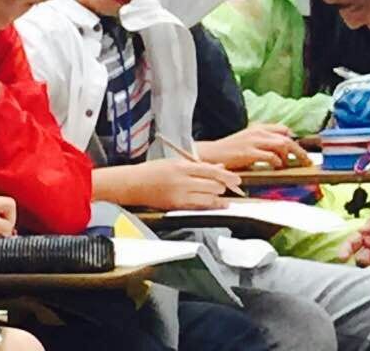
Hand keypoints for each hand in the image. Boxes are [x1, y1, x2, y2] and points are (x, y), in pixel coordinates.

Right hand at [127, 158, 242, 209]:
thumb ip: (198, 166)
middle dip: (223, 186)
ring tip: (222, 195)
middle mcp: (182, 180)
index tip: (237, 179)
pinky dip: (210, 206)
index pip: (211, 170)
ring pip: (208, 198)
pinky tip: (218, 205)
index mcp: (182, 166)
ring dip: (218, 197)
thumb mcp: (176, 162)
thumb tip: (218, 167)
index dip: (227, 175)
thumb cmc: (152, 171)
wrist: (132, 184)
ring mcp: (179, 194)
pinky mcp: (176, 206)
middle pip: (212, 185)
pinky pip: (198, 207)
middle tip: (230, 186)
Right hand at [199, 124, 312, 170]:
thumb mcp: (248, 142)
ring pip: (282, 145)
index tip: (300, 152)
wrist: (210, 154)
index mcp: (259, 128)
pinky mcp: (248, 152)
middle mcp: (258, 132)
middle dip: (299, 151)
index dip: (293, 141)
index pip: (284, 130)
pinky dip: (277, 162)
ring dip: (290, 156)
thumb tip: (280, 153)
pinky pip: (270, 156)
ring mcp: (253, 141)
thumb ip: (263, 143)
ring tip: (291, 165)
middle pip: (287, 138)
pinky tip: (277, 167)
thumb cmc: (229, 151)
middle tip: (307, 161)